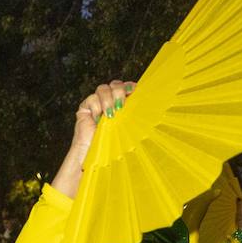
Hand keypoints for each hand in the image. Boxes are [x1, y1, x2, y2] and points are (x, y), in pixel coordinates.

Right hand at [50, 80, 134, 199]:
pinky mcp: (85, 109)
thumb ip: (136, 117)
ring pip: (102, 88)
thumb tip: (156, 109)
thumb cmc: (113, 148)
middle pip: (115, 84)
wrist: (95, 158)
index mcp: (123, 106)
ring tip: (110, 114)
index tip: (135, 91)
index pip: (127, 87)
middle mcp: (110, 103)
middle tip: (121, 105)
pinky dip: (96, 106)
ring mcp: (97, 105)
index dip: (130, 86)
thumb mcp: (130, 130)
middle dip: (119, 90)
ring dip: (108, 98)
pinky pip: (90, 98)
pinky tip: (98, 118)